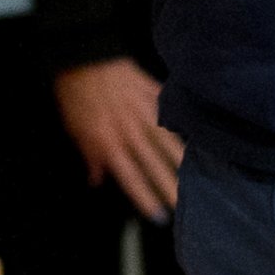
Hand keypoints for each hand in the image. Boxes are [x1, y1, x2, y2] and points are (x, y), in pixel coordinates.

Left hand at [54, 57, 184, 220]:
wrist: (82, 57)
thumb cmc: (74, 96)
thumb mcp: (75, 129)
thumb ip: (91, 156)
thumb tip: (96, 179)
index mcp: (108, 141)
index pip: (131, 176)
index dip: (145, 197)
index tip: (159, 216)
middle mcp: (129, 129)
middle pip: (154, 163)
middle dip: (171, 185)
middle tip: (188, 204)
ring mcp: (143, 110)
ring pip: (168, 139)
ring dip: (183, 160)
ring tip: (200, 175)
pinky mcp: (152, 92)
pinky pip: (170, 111)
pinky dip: (183, 122)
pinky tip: (199, 134)